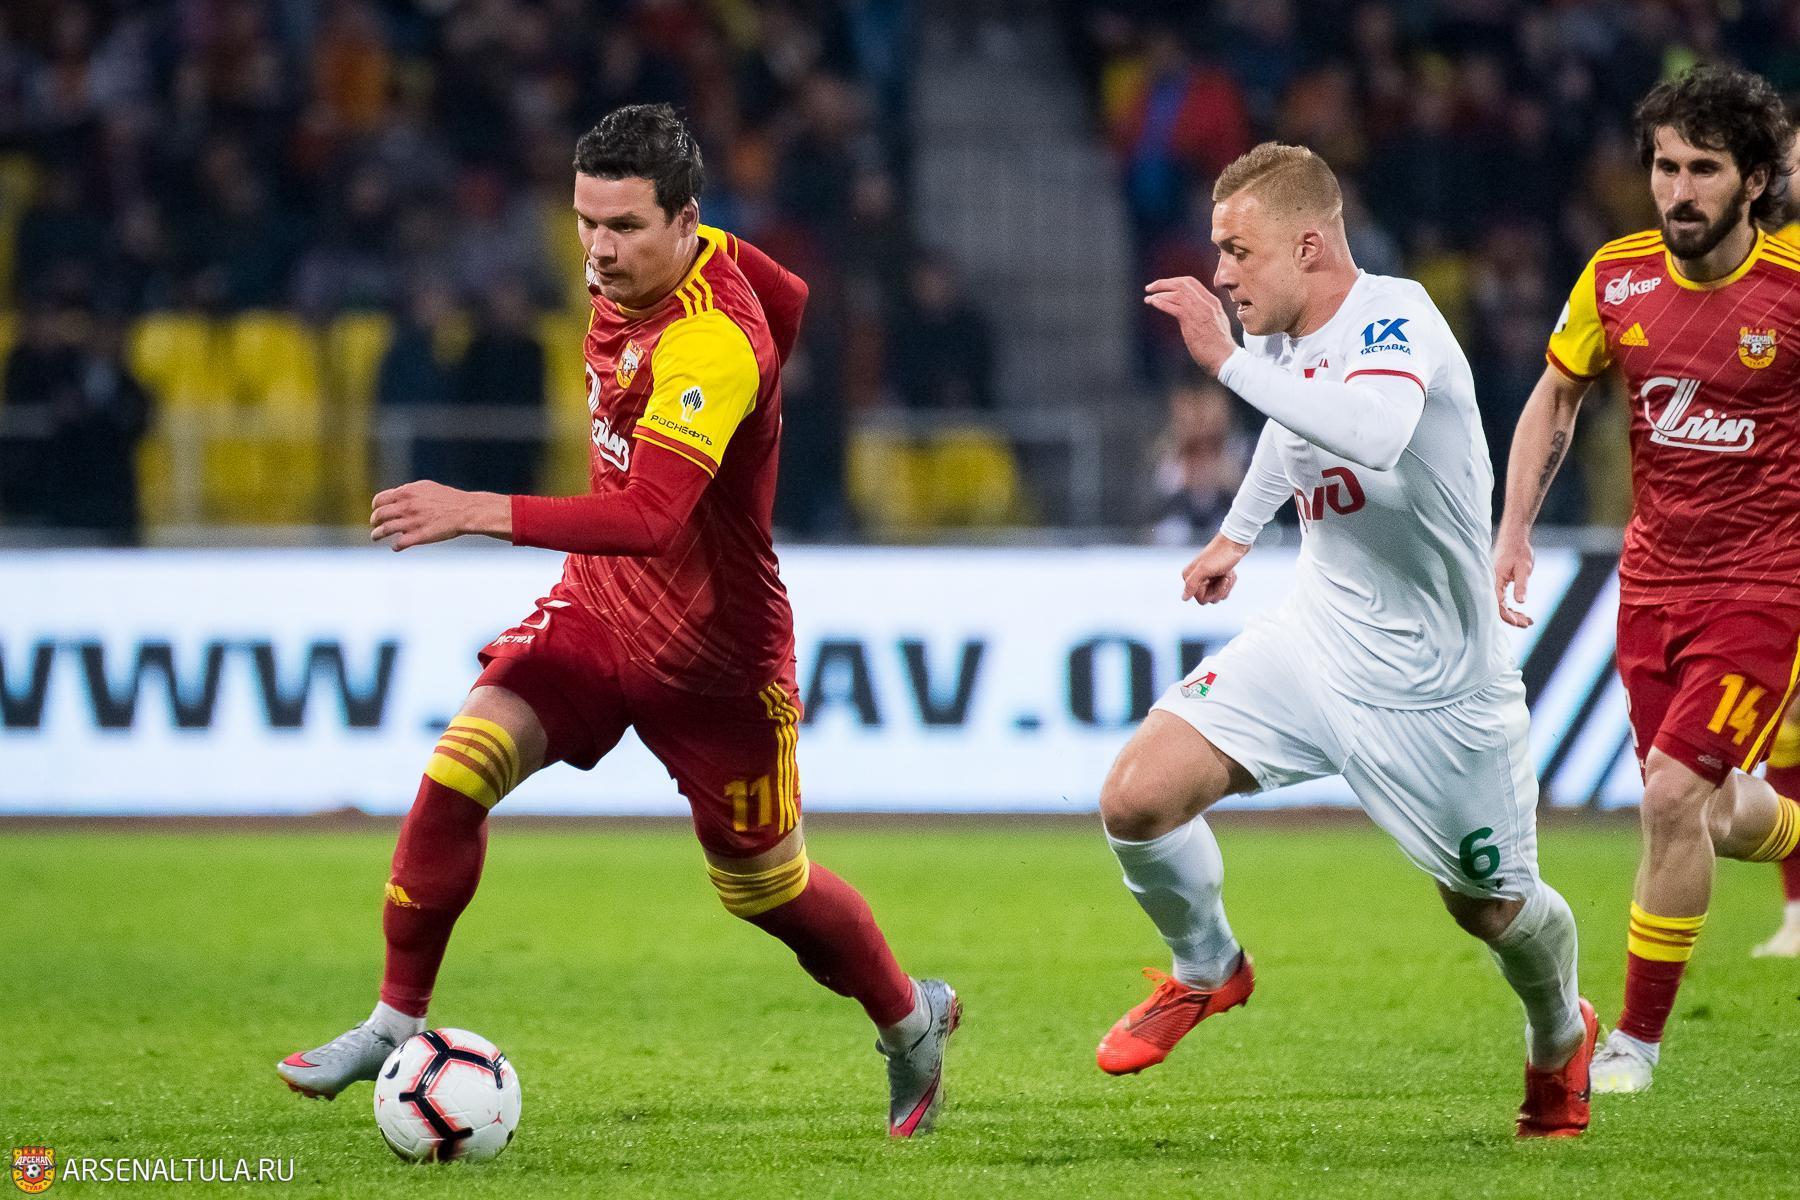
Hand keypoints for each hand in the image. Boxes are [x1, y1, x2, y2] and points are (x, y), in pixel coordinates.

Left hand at [370, 481, 508, 550]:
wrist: (464, 511)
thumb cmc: (448, 498)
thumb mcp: (425, 487)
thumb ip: (408, 491)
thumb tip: (396, 496)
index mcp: (406, 493)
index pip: (379, 500)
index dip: (376, 507)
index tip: (377, 512)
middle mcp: (405, 507)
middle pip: (379, 516)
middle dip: (374, 521)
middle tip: (376, 525)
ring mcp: (411, 522)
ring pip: (384, 530)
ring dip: (377, 535)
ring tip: (376, 537)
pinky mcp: (418, 537)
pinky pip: (399, 544)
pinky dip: (395, 546)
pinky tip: (396, 547)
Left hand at [1145, 276, 1236, 374]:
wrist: (1225, 357)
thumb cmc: (1220, 346)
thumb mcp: (1217, 323)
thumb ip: (1207, 314)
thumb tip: (1195, 314)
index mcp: (1212, 302)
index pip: (1192, 283)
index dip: (1175, 282)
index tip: (1165, 286)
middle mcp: (1205, 302)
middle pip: (1182, 283)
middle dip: (1164, 283)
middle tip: (1150, 287)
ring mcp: (1198, 309)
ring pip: (1175, 292)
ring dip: (1158, 293)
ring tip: (1148, 298)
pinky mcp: (1189, 319)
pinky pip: (1171, 306)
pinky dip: (1159, 302)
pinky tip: (1152, 303)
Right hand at [1182, 533, 1251, 603]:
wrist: (1235, 542)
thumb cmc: (1221, 554)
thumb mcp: (1205, 569)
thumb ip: (1192, 584)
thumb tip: (1183, 598)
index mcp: (1189, 577)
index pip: (1201, 599)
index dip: (1213, 592)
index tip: (1218, 579)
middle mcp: (1196, 578)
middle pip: (1210, 598)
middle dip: (1221, 589)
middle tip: (1224, 575)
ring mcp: (1207, 577)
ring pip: (1218, 594)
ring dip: (1227, 585)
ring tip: (1228, 572)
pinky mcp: (1217, 576)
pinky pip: (1223, 588)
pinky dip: (1230, 581)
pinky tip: (1230, 572)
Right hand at [1493, 532, 1534, 627]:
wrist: (1514, 539)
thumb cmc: (1519, 551)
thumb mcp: (1524, 568)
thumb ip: (1521, 585)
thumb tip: (1520, 602)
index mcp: (1495, 580)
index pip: (1498, 604)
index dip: (1507, 616)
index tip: (1519, 623)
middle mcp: (1492, 584)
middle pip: (1498, 608)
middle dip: (1512, 618)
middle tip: (1528, 623)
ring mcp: (1495, 585)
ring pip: (1500, 606)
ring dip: (1513, 615)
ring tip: (1528, 621)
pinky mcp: (1499, 584)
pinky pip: (1503, 601)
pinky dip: (1512, 608)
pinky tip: (1522, 613)